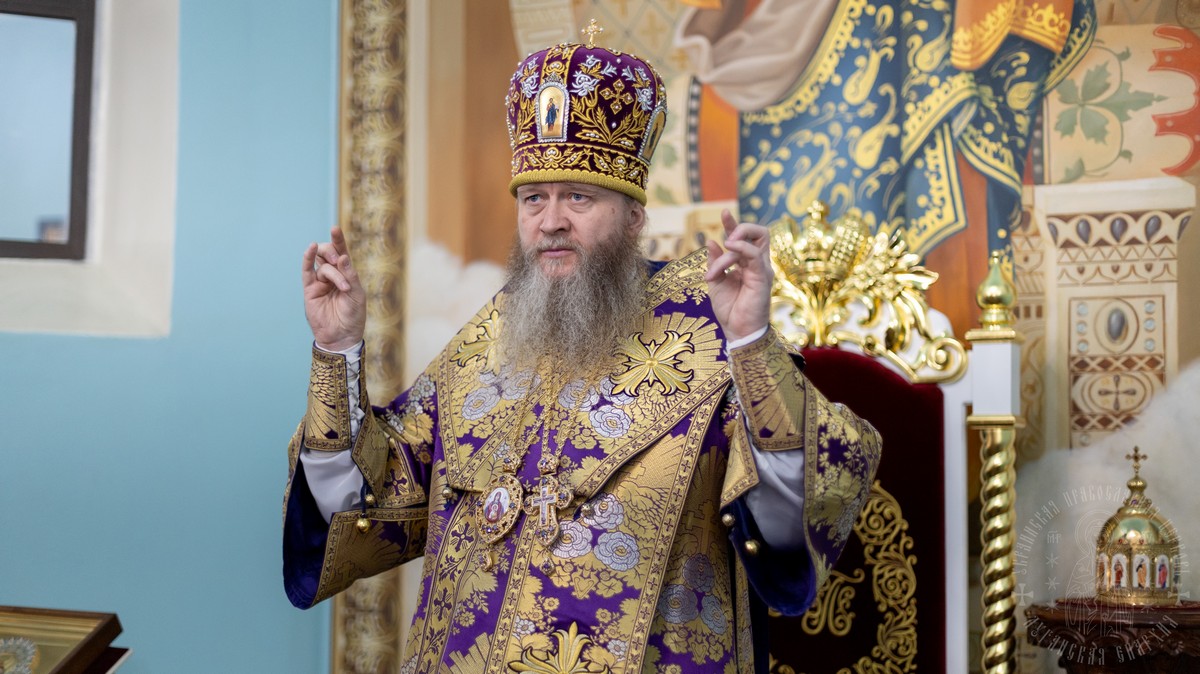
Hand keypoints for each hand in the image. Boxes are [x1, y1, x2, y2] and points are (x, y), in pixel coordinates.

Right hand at [302, 227, 365, 350]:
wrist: (342, 336)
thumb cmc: (353, 316)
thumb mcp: (357, 295)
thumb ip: (350, 276)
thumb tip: (343, 256)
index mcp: (346, 274)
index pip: (342, 252)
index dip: (338, 240)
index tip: (335, 229)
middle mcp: (332, 275)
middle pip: (329, 254)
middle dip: (334, 254)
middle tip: (341, 263)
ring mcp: (320, 282)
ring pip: (322, 265)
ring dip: (332, 270)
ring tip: (342, 286)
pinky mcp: (310, 290)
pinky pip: (307, 272)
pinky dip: (307, 259)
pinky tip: (311, 248)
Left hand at [704, 209, 772, 342]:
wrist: (737, 332)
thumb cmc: (729, 310)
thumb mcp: (716, 282)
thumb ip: (715, 262)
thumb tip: (710, 241)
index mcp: (746, 265)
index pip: (746, 237)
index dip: (734, 224)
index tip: (724, 213)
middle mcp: (757, 264)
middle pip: (759, 232)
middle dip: (741, 227)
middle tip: (726, 239)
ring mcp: (762, 269)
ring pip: (756, 240)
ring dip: (734, 242)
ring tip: (717, 265)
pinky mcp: (762, 277)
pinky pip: (754, 254)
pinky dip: (741, 247)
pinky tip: (728, 248)